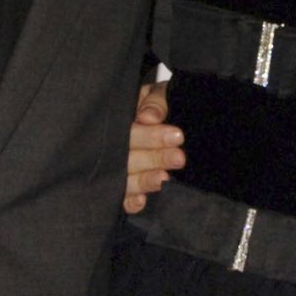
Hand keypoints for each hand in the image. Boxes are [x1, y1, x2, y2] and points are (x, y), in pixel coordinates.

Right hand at [124, 80, 183, 213]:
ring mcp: (118, 171)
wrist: (163, 118)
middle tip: (179, 158)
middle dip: (155, 158)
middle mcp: (116, 148)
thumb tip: (149, 117)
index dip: (151, 136)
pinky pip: (123, 200)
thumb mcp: (158, 93)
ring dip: (144, 181)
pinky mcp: (125, 191)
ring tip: (164, 179)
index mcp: (121, 122)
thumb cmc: (157, 104)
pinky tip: (142, 201)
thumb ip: (156, 101)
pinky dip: (130, 202)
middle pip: (128, 158)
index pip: (131, 132)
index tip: (177, 136)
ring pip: (126, 180)